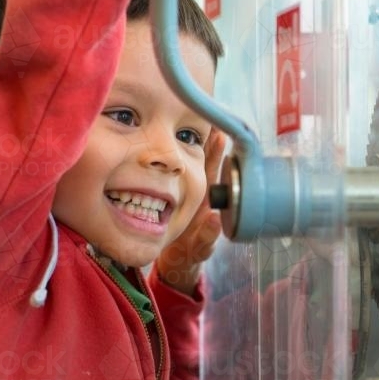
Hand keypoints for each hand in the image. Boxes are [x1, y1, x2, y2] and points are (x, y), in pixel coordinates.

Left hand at [155, 128, 226, 294]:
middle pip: (213, 177)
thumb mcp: (174, 200)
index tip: (210, 121)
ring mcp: (207, 224)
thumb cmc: (176, 225)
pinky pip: (207, 240)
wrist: (181, 259)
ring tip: (223, 175)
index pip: (202, 162)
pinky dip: (210, 233)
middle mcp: (206, 204)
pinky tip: (212, 222)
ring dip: (223, 192)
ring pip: (217, 206)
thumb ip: (165, 178)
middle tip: (219, 136)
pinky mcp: (202, 245)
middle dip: (217, 158)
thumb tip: (155, 148)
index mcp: (196, 190)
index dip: (207, 143)